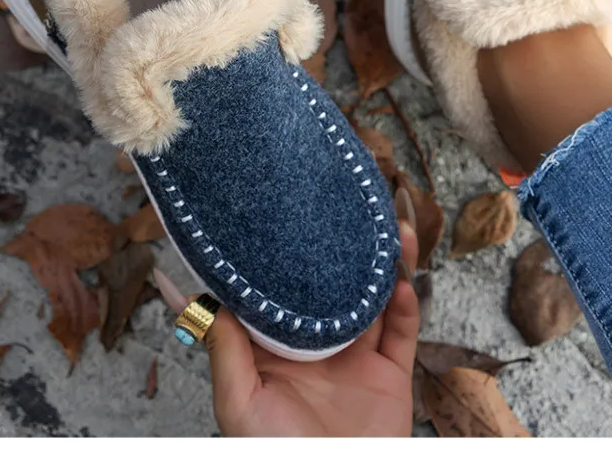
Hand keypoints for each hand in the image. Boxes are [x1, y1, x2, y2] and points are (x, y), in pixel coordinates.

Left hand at [154, 207, 419, 436]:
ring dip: (387, 263)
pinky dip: (406, 303)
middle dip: (346, 246)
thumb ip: (227, 351)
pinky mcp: (390, 374)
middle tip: (354, 207)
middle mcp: (317, 342)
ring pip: (373, 296)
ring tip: (394, 230)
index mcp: (277, 346)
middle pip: (334, 281)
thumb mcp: (239, 405)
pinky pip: (402, 330)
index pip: (282, 286)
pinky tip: (402, 282)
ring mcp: (356, 357)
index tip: (292, 213)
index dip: (288, 251)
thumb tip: (205, 297)